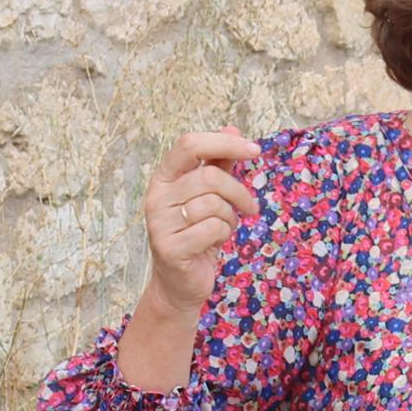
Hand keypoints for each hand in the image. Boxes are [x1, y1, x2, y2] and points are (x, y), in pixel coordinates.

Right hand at [142, 128, 260, 314]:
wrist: (179, 282)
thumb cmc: (197, 233)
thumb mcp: (209, 195)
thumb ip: (218, 163)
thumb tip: (232, 128)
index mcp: (164, 177)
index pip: (189, 144)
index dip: (224, 142)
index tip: (255, 149)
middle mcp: (156, 196)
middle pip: (210, 177)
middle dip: (239, 193)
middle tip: (251, 208)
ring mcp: (159, 222)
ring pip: (214, 205)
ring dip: (231, 218)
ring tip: (223, 228)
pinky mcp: (169, 247)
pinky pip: (213, 229)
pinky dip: (223, 235)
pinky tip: (214, 243)